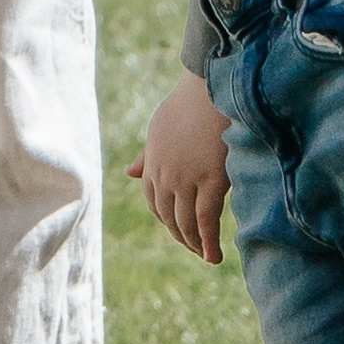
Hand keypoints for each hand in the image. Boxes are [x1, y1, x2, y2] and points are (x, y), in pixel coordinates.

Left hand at [130, 71, 229, 263]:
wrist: (211, 87)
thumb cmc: (189, 104)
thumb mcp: (159, 129)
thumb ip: (147, 155)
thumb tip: (129, 173)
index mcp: (152, 162)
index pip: (153, 202)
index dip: (165, 219)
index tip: (179, 230)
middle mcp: (165, 174)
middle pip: (168, 216)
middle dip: (181, 236)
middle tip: (195, 249)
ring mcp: (186, 179)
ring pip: (186, 222)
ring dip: (195, 244)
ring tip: (206, 256)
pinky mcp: (211, 180)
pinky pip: (206, 219)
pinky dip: (209, 241)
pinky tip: (214, 256)